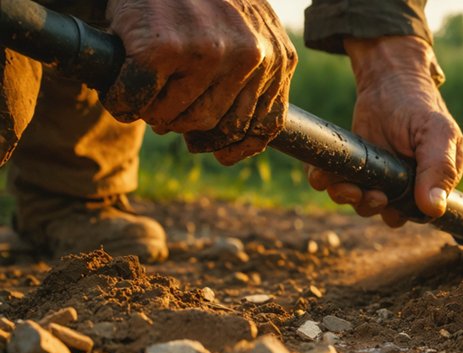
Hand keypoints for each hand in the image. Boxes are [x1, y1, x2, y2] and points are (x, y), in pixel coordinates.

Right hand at [103, 0, 296, 164]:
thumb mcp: (251, 27)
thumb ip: (255, 72)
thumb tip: (231, 145)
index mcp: (278, 57)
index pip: (264, 125)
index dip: (236, 145)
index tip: (218, 152)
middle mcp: (251, 57)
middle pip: (215, 125)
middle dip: (186, 124)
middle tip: (165, 105)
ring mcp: (209, 53)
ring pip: (177, 118)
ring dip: (153, 113)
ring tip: (145, 90)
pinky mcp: (163, 48)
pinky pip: (137, 100)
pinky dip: (122, 101)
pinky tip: (120, 89)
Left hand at [306, 36, 462, 227]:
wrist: (388, 80)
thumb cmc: (419, 106)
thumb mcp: (437, 133)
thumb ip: (440, 169)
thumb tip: (434, 208)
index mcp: (433, 181)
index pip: (420, 213)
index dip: (404, 214)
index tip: (391, 203)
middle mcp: (406, 184)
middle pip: (387, 212)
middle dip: (373, 206)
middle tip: (370, 194)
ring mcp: (378, 176)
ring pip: (359, 202)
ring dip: (348, 197)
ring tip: (343, 186)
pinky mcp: (353, 165)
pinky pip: (335, 182)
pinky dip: (325, 182)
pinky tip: (321, 175)